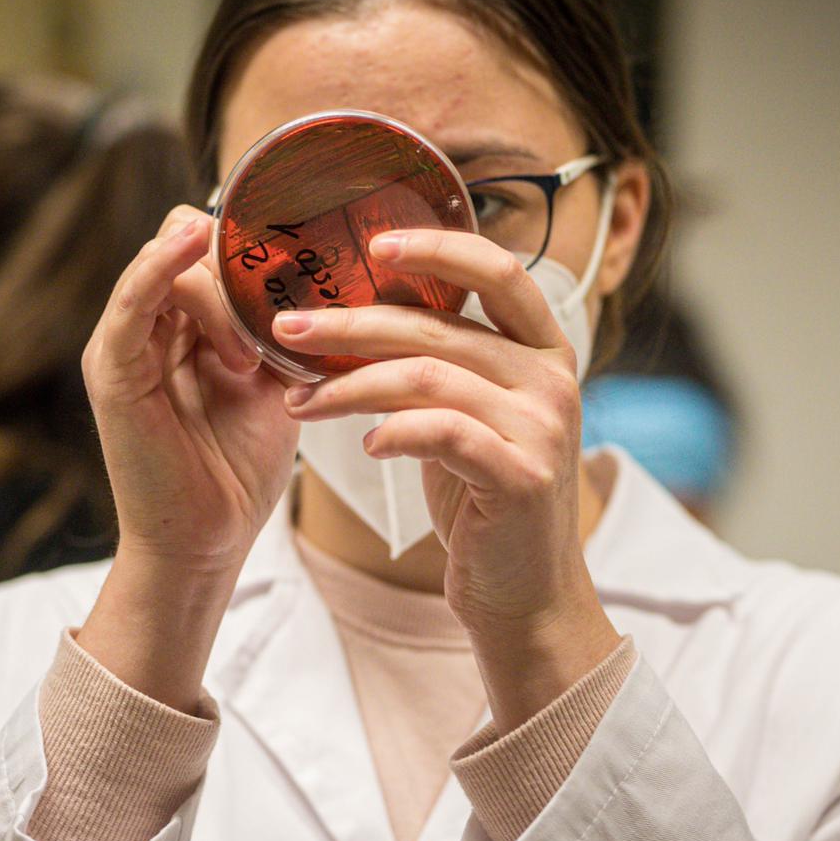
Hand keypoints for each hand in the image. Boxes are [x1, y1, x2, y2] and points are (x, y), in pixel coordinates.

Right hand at [76, 207, 298, 708]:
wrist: (207, 542)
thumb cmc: (238, 468)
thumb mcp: (274, 382)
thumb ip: (281, 326)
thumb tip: (320, 270)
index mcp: (182, 323)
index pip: (209, 245)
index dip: (252, 246)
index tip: (300, 272)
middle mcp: (148, 324)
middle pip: (187, 241)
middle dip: (238, 267)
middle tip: (270, 331)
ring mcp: (125, 342)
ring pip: (169, 262)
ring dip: (221, 296)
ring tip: (246, 361)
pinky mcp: (112, 368)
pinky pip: (131, 297)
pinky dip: (158, 264)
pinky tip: (189, 242)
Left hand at [272, 229, 619, 727]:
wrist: (525, 597)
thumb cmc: (484, 502)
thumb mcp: (468, 419)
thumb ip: (442, 366)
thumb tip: (359, 317)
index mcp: (543, 350)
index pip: (499, 271)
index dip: (438, 247)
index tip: (373, 244)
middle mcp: (552, 378)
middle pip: (440, 327)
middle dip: (352, 324)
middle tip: (286, 327)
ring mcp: (543, 426)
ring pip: (428, 376)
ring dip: (350, 384)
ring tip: (300, 399)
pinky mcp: (522, 475)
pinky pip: (441, 432)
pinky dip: (392, 431)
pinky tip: (364, 445)